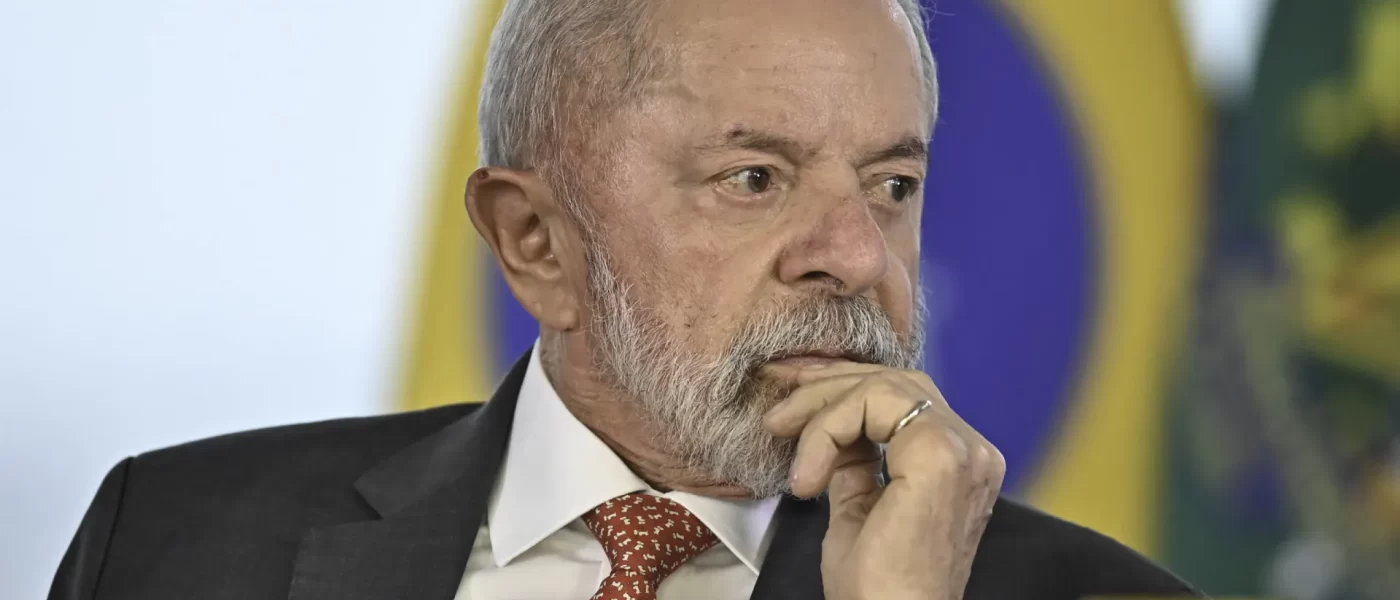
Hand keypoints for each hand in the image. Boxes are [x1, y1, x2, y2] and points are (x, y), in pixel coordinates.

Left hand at [763, 361, 1005, 599]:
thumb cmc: (877, 587)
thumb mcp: (859, 509)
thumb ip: (856, 465)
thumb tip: (833, 434)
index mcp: (959, 464)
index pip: (904, 400)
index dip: (842, 394)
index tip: (791, 414)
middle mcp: (972, 451)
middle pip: (896, 383)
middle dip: (828, 386)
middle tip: (779, 412)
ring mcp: (962, 450)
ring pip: (883, 385)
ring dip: (821, 405)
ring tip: (780, 434)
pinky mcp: (940, 456)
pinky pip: (873, 405)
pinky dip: (827, 429)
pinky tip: (806, 475)